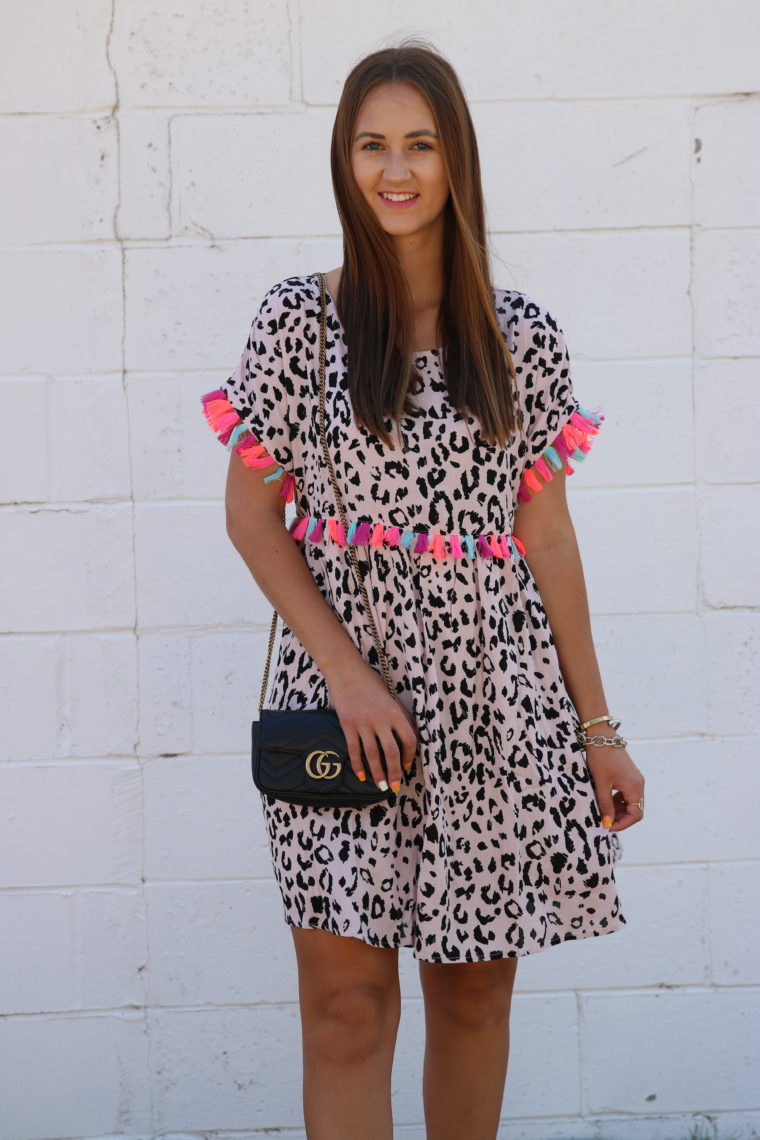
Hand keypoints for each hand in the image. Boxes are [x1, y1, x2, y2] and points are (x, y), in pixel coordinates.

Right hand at [324, 658, 418, 791]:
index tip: (408, 766)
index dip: (410, 755)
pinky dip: (358, 765)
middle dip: (395, 771)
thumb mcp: (390, 696)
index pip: (408, 739)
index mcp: (395, 711)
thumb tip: (410, 735)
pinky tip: (362, 776)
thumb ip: (401, 715)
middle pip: (391, 751)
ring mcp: (363, 723)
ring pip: (373, 754)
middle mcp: (380, 719)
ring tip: (381, 785)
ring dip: (378, 773)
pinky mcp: (348, 725)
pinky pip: (354, 750)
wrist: (345, 671)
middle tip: (395, 786)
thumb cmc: (370, 682)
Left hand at [585, 746, 644, 832]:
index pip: (636, 815)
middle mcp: (639, 784)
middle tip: (604, 822)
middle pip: (635, 810)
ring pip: (630, 802)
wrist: (600, 735)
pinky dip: (618, 800)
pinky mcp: (629, 775)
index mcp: (635, 787)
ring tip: (602, 812)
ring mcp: (635, 779)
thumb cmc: (600, 758)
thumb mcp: (601, 784)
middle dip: (620, 818)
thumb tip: (606, 824)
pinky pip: (626, 793)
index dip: (622, 824)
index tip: (607, 827)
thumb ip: (605, 805)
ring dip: (618, 810)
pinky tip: (605, 801)